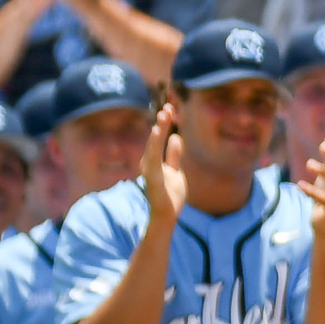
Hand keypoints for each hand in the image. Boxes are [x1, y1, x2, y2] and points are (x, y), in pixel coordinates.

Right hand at [141, 103, 186, 226]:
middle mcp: (148, 164)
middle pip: (155, 140)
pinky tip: (159, 132)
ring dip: (159, 130)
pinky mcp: (153, 179)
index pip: (159, 139)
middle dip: (162, 123)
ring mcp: (149, 171)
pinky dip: (155, 145)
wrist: (168, 216)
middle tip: (168, 106)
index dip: (164, 124)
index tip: (171, 108)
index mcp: (154, 161)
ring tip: (164, 115)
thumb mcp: (175, 171)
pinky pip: (154, 159)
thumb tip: (176, 137)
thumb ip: (174, 155)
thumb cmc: (170, 195)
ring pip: (153, 147)